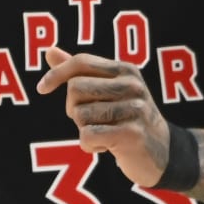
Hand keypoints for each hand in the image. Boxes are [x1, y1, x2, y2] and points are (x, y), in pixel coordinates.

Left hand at [36, 46, 171, 186]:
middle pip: (75, 89)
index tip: (42, 88)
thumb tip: (49, 50)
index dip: (56, 74)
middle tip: (92, 120)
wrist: (162, 153)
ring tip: (105, 133)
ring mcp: (135, 110)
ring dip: (84, 129)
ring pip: (79, 115)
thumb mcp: (108, 91)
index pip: (81, 62)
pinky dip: (89, 146)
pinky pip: (87, 136)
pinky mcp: (132, 135)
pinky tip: (107, 147)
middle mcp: (132, 86)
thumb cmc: (127, 119)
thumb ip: (80, 71)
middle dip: (73, 108)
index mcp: (126, 70)